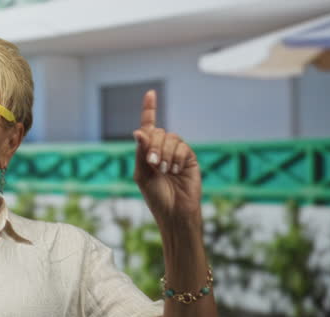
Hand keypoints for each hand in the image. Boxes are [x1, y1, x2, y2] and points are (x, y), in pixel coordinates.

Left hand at [132, 90, 201, 225]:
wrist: (174, 211)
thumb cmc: (155, 196)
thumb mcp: (142, 174)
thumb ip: (140, 152)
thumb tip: (139, 131)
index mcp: (147, 152)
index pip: (148, 127)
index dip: (149, 109)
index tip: (151, 93)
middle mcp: (162, 149)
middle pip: (158, 132)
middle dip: (154, 146)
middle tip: (153, 163)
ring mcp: (177, 153)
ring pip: (171, 138)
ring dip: (165, 154)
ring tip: (165, 171)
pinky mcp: (190, 158)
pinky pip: (183, 147)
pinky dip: (177, 158)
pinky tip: (176, 171)